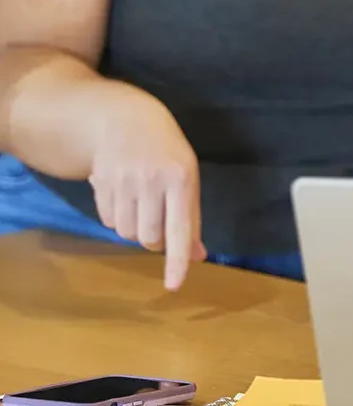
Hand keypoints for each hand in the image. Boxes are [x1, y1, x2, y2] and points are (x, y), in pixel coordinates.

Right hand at [87, 83, 206, 289]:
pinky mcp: (101, 184)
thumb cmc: (165, 151)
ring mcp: (123, 181)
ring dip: (135, 227)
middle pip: (150, 238)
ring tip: (141, 201)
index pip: (180, 227)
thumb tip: (197, 257)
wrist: (124, 119)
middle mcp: (152, 180)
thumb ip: (192, 217)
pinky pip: (109, 222)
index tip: (174, 286)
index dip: (177, 259)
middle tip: (159, 217)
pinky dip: (118, 217)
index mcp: (181, 177)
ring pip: (127, 234)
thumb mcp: (187, 174)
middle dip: (155, 239)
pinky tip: (123, 194)